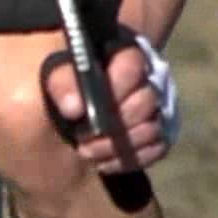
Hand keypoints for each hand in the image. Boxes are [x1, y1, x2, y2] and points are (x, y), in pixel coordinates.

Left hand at [44, 33, 182, 174]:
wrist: (75, 98)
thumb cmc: (65, 80)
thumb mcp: (57, 72)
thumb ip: (63, 81)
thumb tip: (75, 108)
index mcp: (126, 54)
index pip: (132, 67)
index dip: (110, 92)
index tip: (79, 113)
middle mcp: (149, 77)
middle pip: (145, 102)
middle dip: (111, 127)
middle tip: (80, 140)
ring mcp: (158, 105)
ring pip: (153, 129)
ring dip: (117, 148)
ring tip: (86, 152)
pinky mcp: (161, 130)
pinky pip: (158, 148)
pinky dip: (130, 160)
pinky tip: (102, 163)